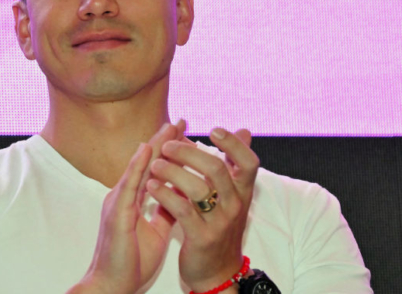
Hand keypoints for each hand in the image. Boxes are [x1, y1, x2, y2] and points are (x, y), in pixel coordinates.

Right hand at [73, 123, 181, 293]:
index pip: (154, 169)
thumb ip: (165, 212)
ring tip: (169, 126)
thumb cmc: (131, 261)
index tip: (184, 132)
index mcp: (133, 200)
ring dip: (154, 145)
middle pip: (146, 162)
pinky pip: (129, 186)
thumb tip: (180, 196)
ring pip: (138, 167)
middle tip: (180, 119)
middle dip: (164, 140)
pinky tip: (146, 151)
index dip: (168, 151)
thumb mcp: (156, 232)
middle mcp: (124, 196)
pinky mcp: (117, 213)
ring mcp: (118, 202)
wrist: (113, 285)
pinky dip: (137, 166)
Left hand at [146, 127, 259, 292]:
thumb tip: (244, 130)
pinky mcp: (202, 238)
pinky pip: (182, 210)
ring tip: (155, 165)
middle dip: (189, 152)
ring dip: (172, 172)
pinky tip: (152, 187)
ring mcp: (219, 222)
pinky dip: (165, 195)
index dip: (234, 144)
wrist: (217, 271)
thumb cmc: (220, 226)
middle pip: (217, 169)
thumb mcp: (232, 196)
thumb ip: (233, 164)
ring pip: (197, 188)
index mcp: (243, 192)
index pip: (249, 162)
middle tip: (167, 146)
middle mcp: (235, 205)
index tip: (213, 130)